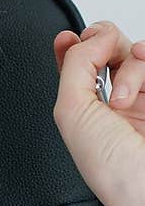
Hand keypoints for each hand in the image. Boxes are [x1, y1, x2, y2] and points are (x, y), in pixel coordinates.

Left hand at [53, 22, 144, 205]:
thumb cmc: (111, 167)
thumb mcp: (72, 111)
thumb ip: (75, 66)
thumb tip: (92, 37)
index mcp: (88, 108)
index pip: (80, 64)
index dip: (75, 44)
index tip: (68, 38)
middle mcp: (117, 101)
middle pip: (112, 48)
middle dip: (103, 43)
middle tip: (102, 52)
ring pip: (138, 54)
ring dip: (128, 66)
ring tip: (122, 98)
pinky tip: (142, 67)